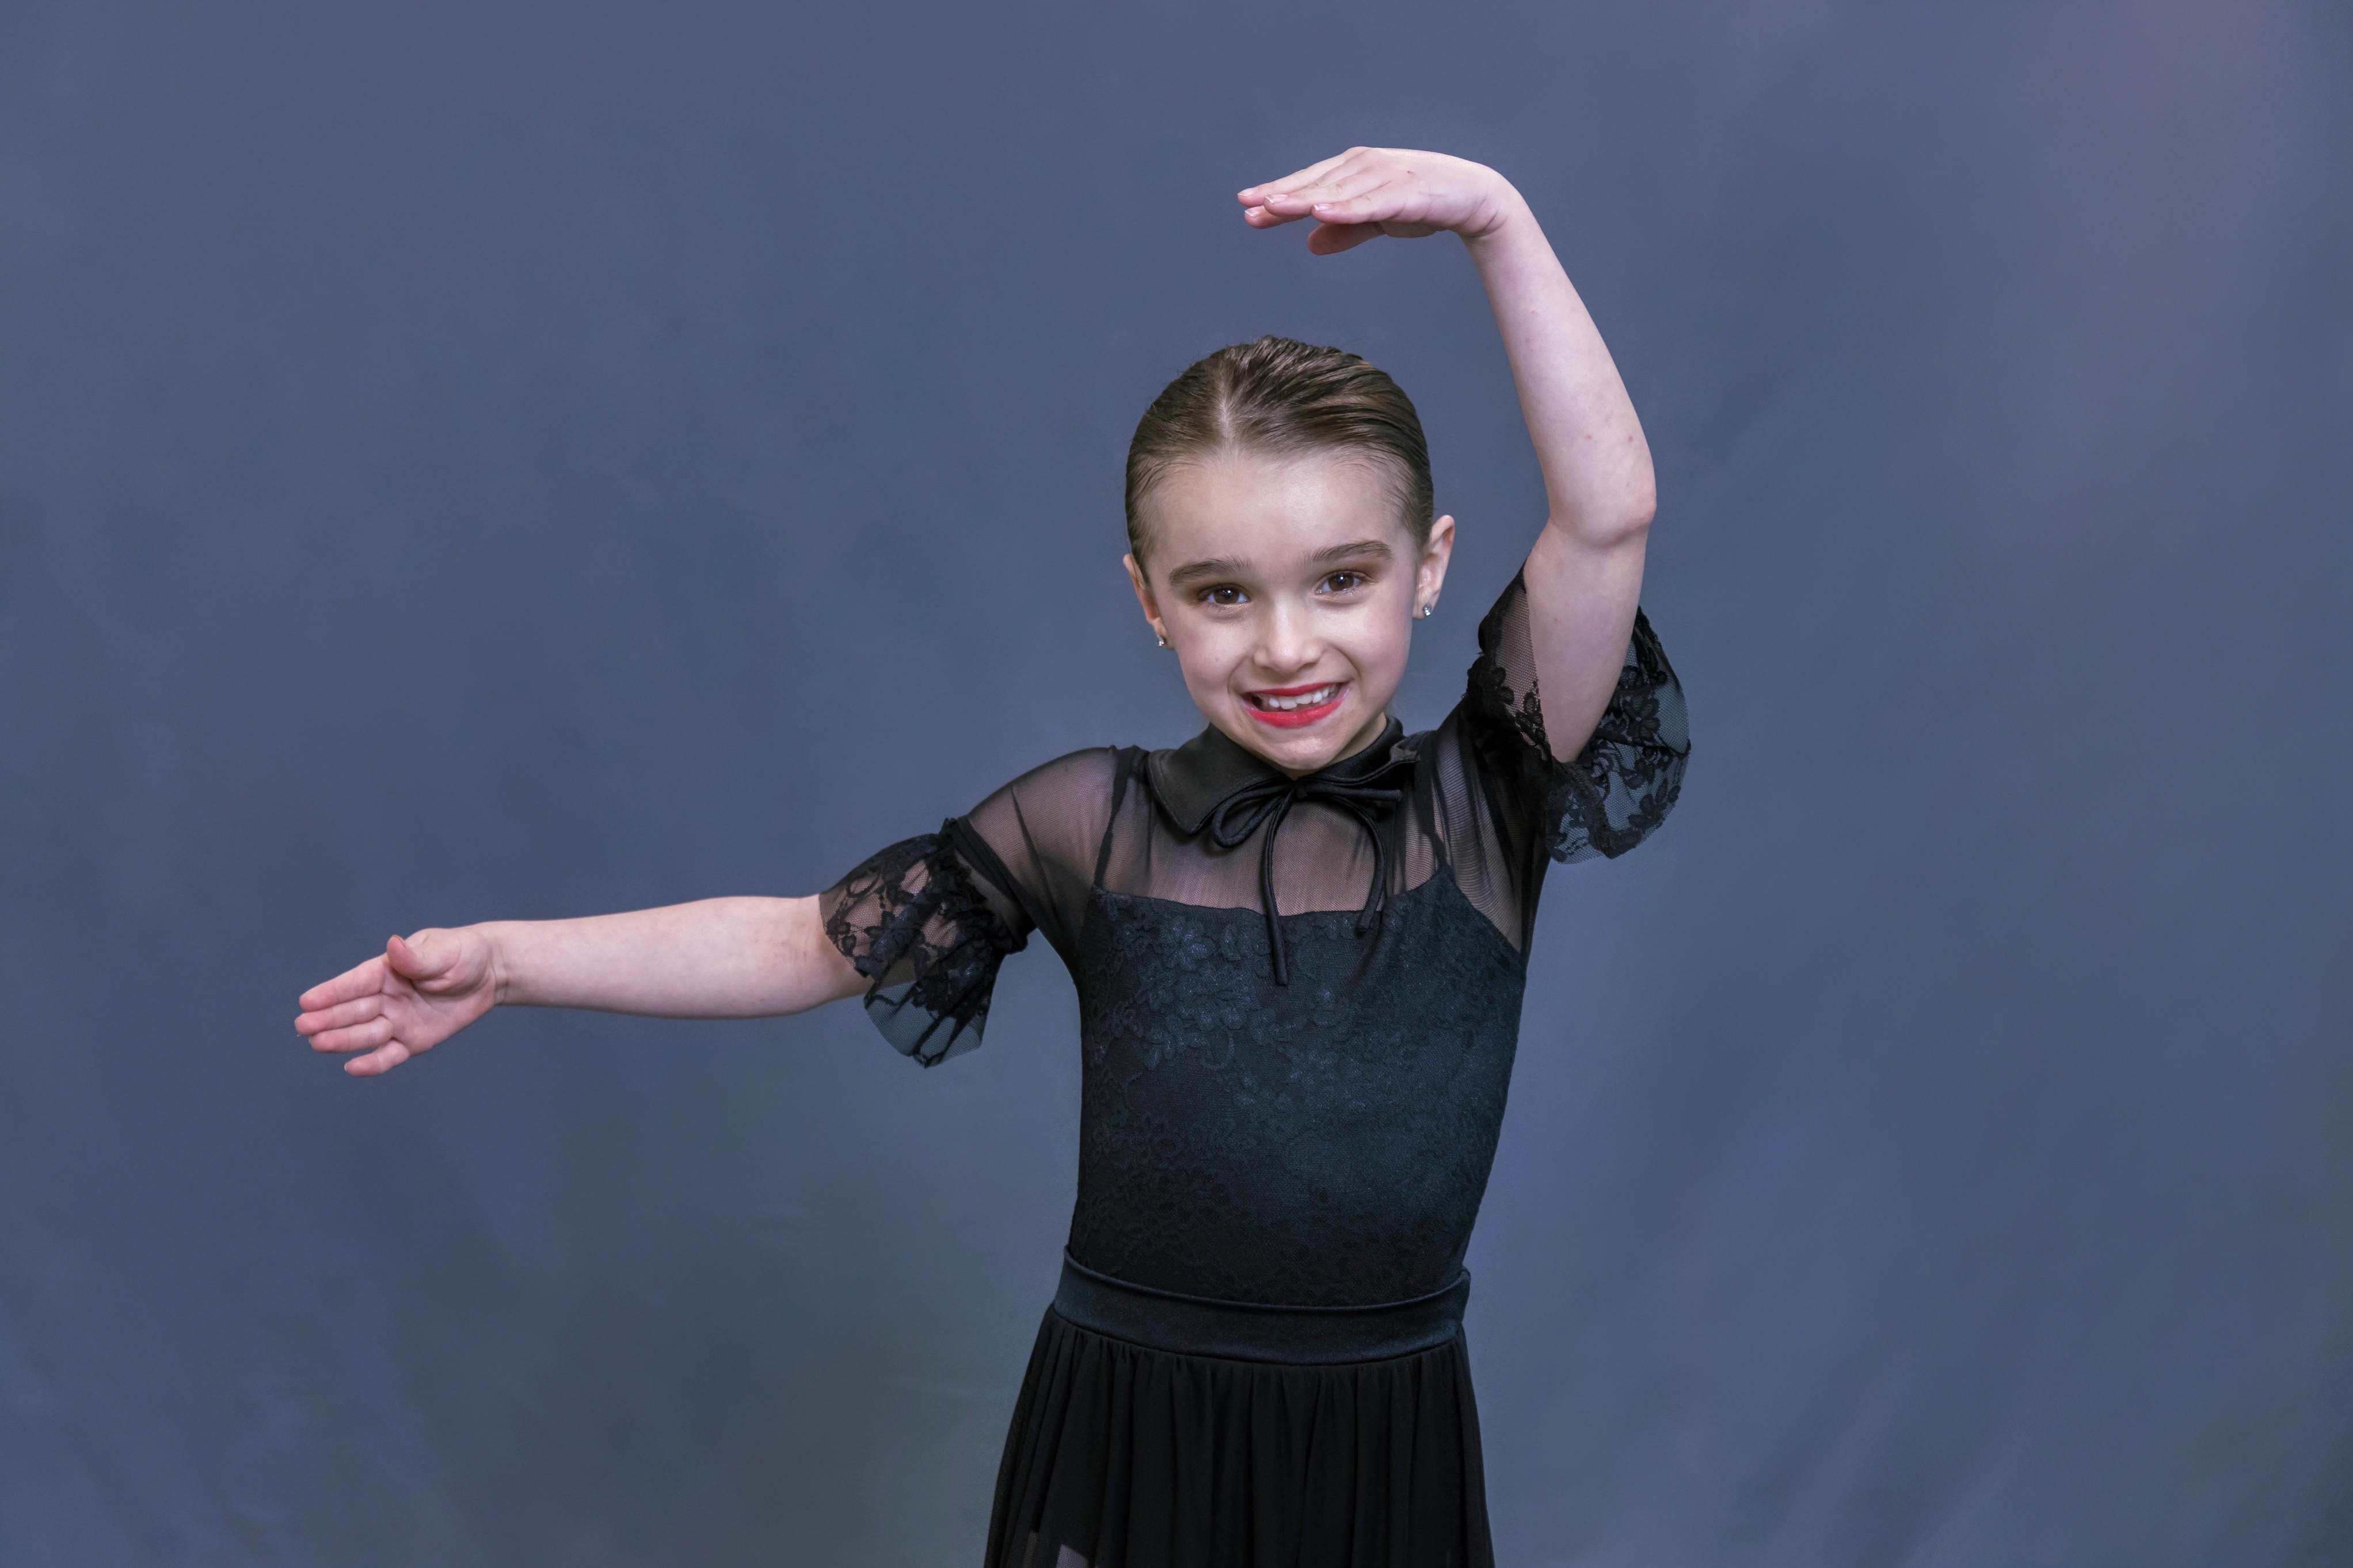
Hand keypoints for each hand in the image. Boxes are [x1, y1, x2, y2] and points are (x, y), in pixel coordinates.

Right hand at [296, 928, 498, 1075]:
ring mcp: (397, 1020)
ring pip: (366, 1034)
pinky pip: (390, 1055)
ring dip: (342, 1040)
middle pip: (353, 1010)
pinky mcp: (413, 1041)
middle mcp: (386, 997)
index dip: (332, 992)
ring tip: (318, 1044)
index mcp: (387, 971)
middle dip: (328, 1018)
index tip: (307, 1001)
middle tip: (303, 1027)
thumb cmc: (463, 954)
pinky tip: (353, 1068)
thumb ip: (416, 958)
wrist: (491, 973)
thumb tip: (393, 946)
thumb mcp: (443, 952)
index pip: (355, 983)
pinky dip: (373, 1063)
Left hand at [1238, 147, 1516, 254]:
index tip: (1248, 206)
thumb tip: (1311, 243)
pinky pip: (1370, 203)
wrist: (1474, 196)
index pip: (1310, 183)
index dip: (1279, 194)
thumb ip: (1345, 229)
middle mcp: (1366, 166)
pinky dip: (1345, 207)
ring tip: (1275, 208)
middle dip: (1282, 195)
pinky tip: (1321, 212)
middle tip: (1249, 206)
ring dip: (1305, 199)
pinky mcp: (1406, 192)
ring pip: (1337, 191)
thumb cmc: (1423, 203)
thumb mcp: (1376, 220)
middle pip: (1316, 184)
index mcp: (1355, 170)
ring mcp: (1385, 176)